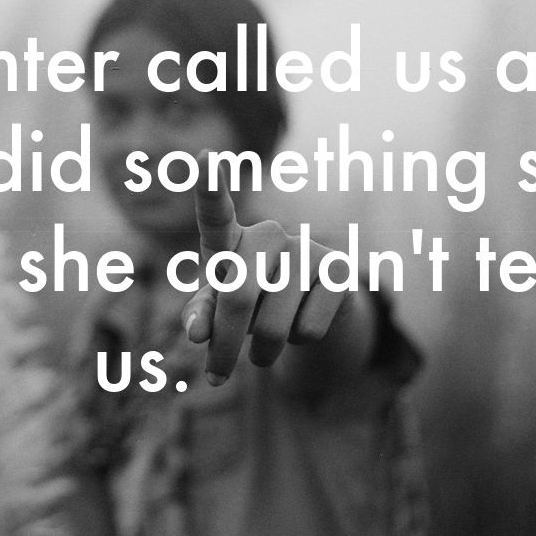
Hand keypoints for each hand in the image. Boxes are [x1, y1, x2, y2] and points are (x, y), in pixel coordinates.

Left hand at [181, 163, 350, 386]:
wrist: (309, 302)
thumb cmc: (249, 300)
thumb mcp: (218, 307)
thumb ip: (202, 315)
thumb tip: (195, 332)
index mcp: (229, 239)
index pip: (215, 213)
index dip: (209, 187)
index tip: (202, 157)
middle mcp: (268, 234)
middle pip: (237, 298)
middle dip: (225, 348)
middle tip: (215, 378)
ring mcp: (307, 248)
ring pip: (274, 327)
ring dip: (263, 352)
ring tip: (266, 340)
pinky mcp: (340, 271)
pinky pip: (308, 331)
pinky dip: (298, 345)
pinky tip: (303, 322)